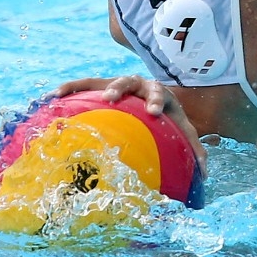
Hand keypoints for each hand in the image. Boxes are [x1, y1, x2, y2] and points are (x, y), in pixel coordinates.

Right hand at [54, 75, 207, 177]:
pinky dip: (69, 88)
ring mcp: (120, 84)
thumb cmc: (170, 120)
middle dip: (119, 88)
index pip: (159, 94)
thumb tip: (205, 175)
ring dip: (84, 86)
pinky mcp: (103, 85)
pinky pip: (84, 85)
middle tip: (109, 98)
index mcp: (160, 95)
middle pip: (129, 81)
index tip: (152, 111)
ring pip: (102, 80)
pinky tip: (52, 97)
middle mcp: (139, 85)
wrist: (157, 99)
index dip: (155, 101)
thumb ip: (194, 150)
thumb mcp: (183, 132)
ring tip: (65, 94)